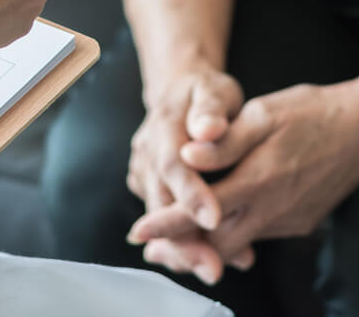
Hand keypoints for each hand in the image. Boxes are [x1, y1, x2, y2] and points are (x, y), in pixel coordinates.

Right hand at [124, 67, 243, 281]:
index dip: (190, 193)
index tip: (214, 218)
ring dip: (184, 246)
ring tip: (215, 268)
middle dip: (184, 238)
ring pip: (159, 215)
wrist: (180, 91)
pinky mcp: (147, 185)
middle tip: (213, 267)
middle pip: (160, 200)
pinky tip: (210, 256)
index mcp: (164, 123)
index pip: (173, 162)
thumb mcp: (213, 90)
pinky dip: (183, 239)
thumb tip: (208, 129)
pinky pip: (162, 217)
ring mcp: (143, 170)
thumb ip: (211, 109)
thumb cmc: (204, 93)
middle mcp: (147, 151)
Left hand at [129, 82, 358, 283]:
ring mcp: (288, 220)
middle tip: (149, 248)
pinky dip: (233, 234)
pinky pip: (259, 234)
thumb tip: (187, 155)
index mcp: (259, 180)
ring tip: (174, 241)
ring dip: (205, 243)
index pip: (202, 213)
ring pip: (238, 243)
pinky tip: (219, 222)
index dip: (166, 224)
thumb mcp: (265, 113)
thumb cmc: (313, 112)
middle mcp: (273, 209)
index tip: (138, 232)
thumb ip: (225, 140)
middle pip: (216, 244)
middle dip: (180, 248)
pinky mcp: (300, 222)